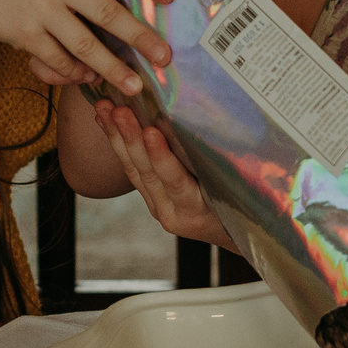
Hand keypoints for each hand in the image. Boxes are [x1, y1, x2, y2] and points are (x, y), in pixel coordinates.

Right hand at [0, 0, 176, 96]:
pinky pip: (57, 58)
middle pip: (106, 12)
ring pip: (84, 45)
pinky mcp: (23, 34)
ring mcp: (39, 9)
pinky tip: (91, 79)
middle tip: (166, 57)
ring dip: (112, 68)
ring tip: (135, 86)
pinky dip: (75, 71)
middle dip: (140, 36)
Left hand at [94, 98, 236, 248]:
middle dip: (131, 139)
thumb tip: (222, 127)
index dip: (162, 157)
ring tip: (104, 109)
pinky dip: (118, 145)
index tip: (152, 132)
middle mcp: (172, 212)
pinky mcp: (152, 200)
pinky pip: (132, 171)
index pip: (176, 182)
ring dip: (117, 137)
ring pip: (134, 170)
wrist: (235, 237)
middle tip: (118, 110)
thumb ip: (223, 170)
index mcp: (197, 211)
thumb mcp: (239, 195)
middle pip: (147, 173)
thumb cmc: (243, 211)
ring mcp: (159, 207)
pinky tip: (105, 122)